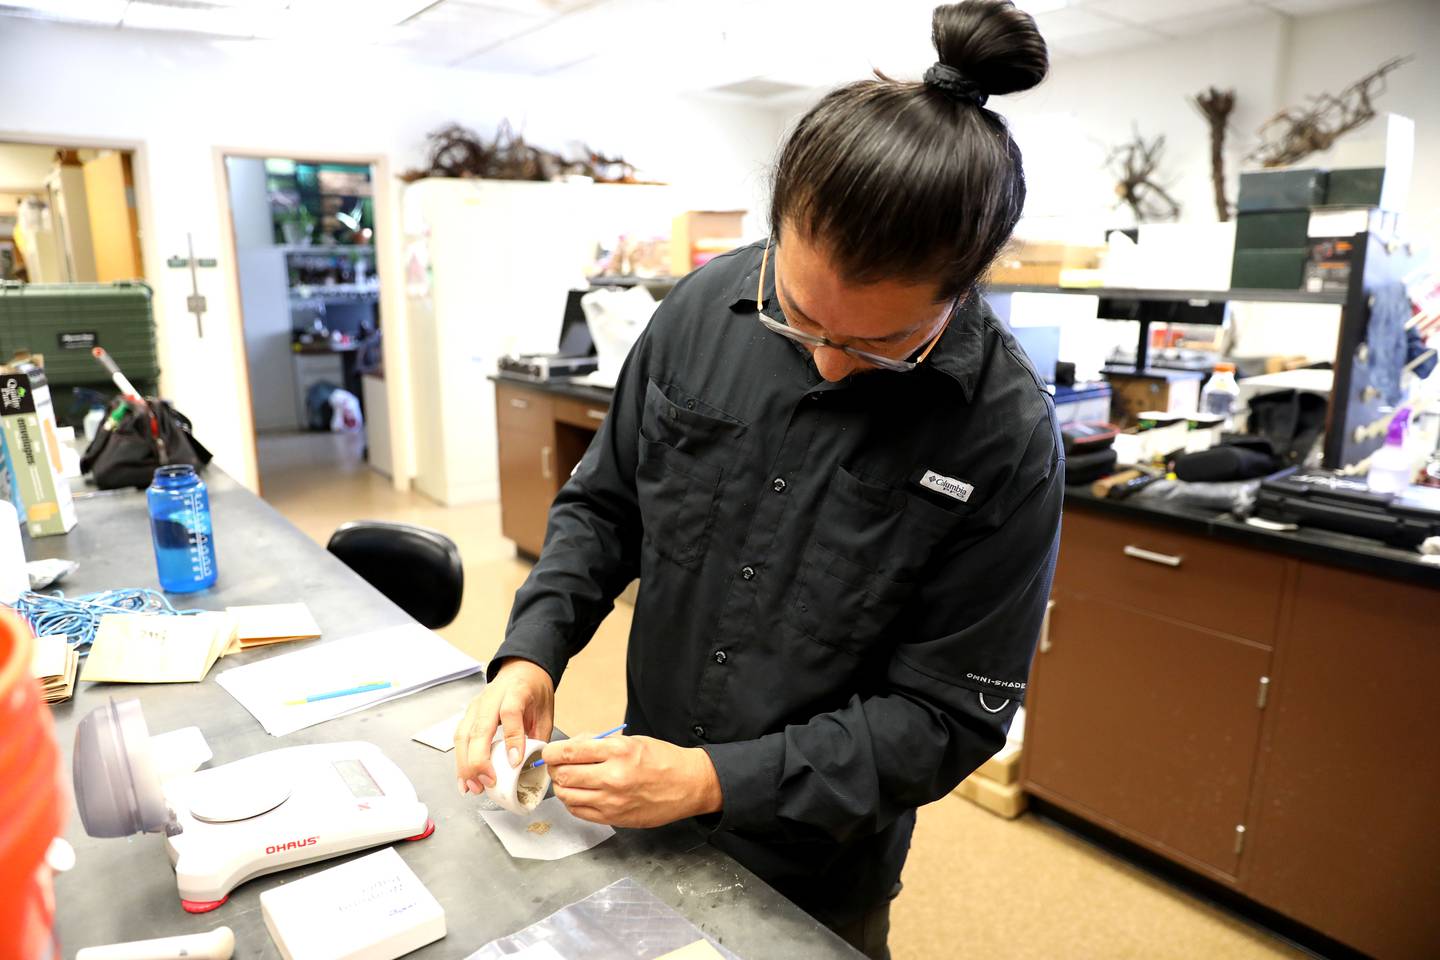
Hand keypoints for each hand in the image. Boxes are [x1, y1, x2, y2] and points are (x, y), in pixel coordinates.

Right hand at [454, 658, 553, 795]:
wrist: (522, 669)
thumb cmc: (535, 690)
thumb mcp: (546, 712)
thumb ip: (539, 737)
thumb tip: (533, 767)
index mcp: (517, 692)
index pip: (510, 713)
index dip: (512, 738)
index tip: (514, 762)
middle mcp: (491, 698)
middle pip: (479, 728)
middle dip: (480, 760)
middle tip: (488, 782)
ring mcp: (476, 705)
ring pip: (463, 735)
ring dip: (465, 764)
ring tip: (473, 787)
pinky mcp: (468, 715)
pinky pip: (460, 739)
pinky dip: (460, 761)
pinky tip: (464, 779)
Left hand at [543, 734, 722, 827]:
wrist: (688, 785)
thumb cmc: (662, 760)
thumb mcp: (631, 741)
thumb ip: (599, 744)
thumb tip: (570, 748)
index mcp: (618, 751)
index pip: (568, 752)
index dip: (551, 752)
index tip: (549, 752)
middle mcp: (613, 777)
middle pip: (563, 775)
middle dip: (554, 769)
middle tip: (557, 765)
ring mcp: (612, 801)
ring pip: (567, 796)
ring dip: (562, 787)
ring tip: (569, 780)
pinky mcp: (614, 818)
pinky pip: (579, 812)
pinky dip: (573, 802)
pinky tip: (580, 794)